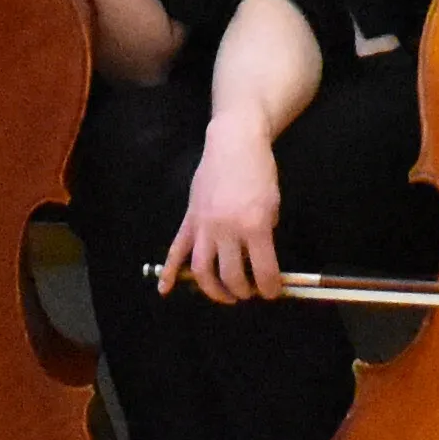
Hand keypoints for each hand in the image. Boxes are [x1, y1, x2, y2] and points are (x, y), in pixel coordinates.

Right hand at [161, 129, 289, 300]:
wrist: (234, 143)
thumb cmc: (259, 172)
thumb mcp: (272, 205)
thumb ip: (263, 235)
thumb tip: (259, 263)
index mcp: (254, 226)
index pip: (263, 270)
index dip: (270, 287)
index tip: (273, 292)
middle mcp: (226, 229)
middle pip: (230, 275)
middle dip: (243, 291)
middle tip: (250, 292)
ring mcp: (204, 226)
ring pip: (202, 270)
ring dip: (214, 290)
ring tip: (226, 296)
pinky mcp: (189, 220)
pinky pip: (175, 250)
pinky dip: (169, 272)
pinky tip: (164, 289)